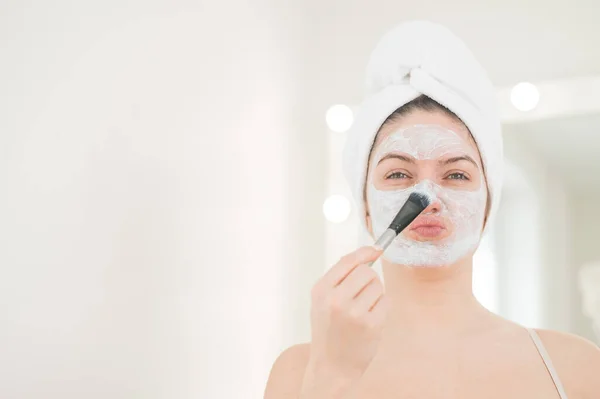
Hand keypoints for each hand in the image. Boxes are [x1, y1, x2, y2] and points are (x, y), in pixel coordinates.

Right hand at [302, 246, 387, 393]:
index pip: (348, 261)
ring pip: (378, 286)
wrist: (331, 366)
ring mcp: (354, 313)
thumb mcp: (322, 301)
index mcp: (321, 290)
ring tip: (363, 310)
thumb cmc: (329, 331)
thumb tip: (367, 253)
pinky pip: (385, 302)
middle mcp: (335, 300)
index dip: (365, 252)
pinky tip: (370, 320)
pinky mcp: (371, 325)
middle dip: (369, 280)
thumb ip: (339, 277)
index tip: (376, 249)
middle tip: (362, 295)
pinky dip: (382, 308)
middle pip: (366, 271)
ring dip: (375, 295)